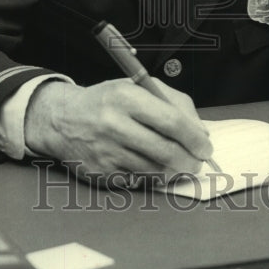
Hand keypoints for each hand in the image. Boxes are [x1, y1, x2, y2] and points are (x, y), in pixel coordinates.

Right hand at [23, 78, 213, 184]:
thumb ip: (174, 102)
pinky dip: (151, 177)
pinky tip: (149, 166)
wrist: (63, 120)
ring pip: (155, 170)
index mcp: (126, 97)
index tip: (205, 146)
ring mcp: (106, 151)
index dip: (194, 138)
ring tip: (176, 164)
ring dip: (173, 171)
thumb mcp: (139, 87)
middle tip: (196, 162)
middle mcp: (113, 124)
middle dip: (189, 161)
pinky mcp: (101, 173)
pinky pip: (138, 181)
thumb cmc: (108, 102)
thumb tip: (200, 131)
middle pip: (165, 151)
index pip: (171, 121)